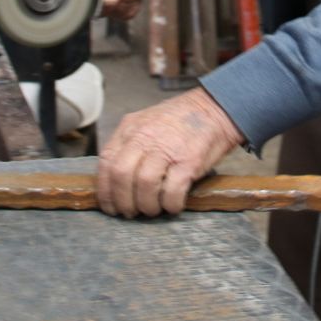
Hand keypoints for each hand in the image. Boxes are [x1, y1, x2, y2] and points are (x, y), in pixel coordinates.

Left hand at [97, 89, 244, 217]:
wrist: (215, 107)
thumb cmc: (180, 119)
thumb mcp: (146, 122)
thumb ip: (129, 145)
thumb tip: (117, 180)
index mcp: (130, 128)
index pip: (106, 162)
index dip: (105, 190)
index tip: (110, 206)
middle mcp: (145, 137)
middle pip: (121, 176)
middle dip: (123, 202)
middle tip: (130, 213)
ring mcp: (167, 149)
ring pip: (144, 186)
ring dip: (147, 206)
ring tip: (153, 209)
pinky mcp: (188, 161)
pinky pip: (172, 192)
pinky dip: (170, 205)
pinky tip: (173, 205)